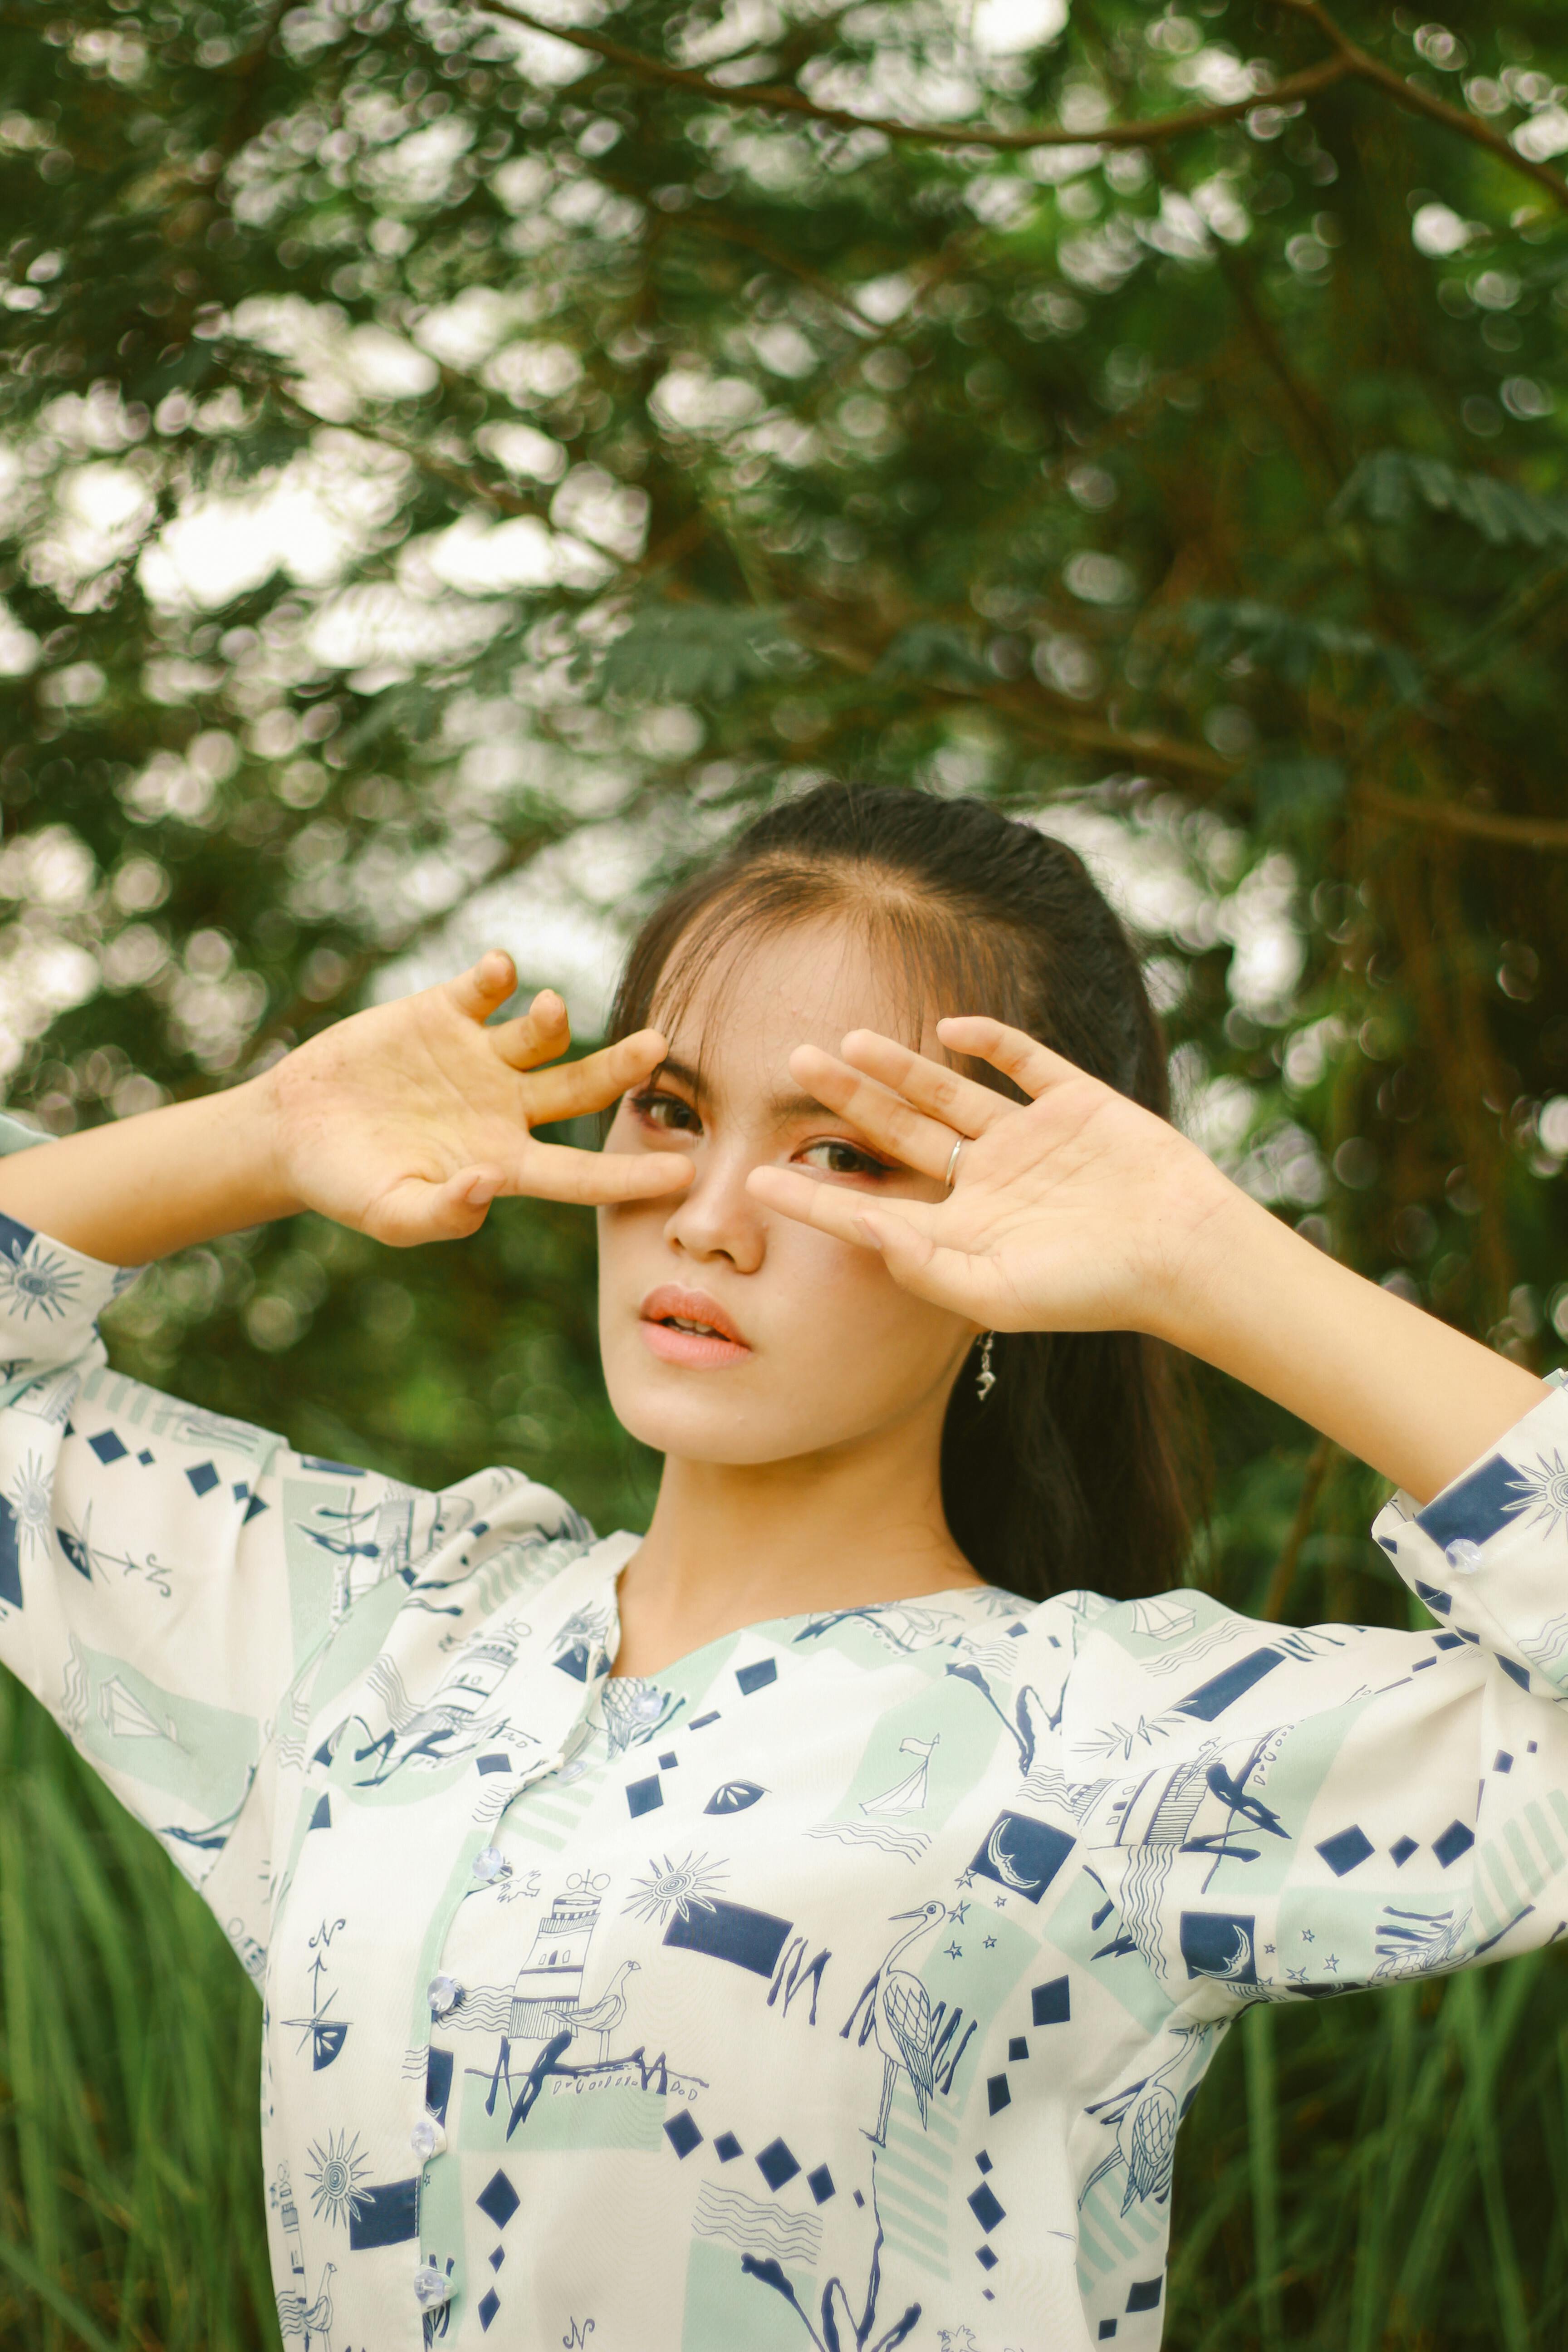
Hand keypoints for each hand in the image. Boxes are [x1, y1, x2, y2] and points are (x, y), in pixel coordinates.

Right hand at [260, 951, 692, 1246]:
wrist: (294, 1130)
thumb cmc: (346, 1183)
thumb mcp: (390, 1213)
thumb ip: (443, 1212)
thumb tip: (492, 1184)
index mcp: (504, 1160)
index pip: (581, 1172)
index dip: (630, 1175)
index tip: (684, 1174)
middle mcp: (506, 1105)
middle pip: (581, 1088)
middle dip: (620, 1069)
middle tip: (658, 1047)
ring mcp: (478, 1056)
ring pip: (541, 1034)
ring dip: (554, 1019)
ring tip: (552, 1010)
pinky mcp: (442, 1013)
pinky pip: (484, 988)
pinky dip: (496, 976)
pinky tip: (498, 970)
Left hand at [744, 1016, 1242, 1341]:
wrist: (1183, 1256)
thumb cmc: (1089, 1290)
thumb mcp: (992, 1293)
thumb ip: (920, 1263)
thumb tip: (854, 1225)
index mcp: (962, 1231)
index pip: (870, 1207)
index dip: (812, 1193)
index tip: (751, 1176)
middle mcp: (988, 1182)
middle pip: (898, 1134)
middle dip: (845, 1102)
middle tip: (789, 1064)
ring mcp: (1031, 1140)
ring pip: (948, 1093)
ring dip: (899, 1066)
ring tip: (845, 1040)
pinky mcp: (1075, 1104)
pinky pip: (1023, 1062)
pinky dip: (989, 1038)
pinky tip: (948, 1023)